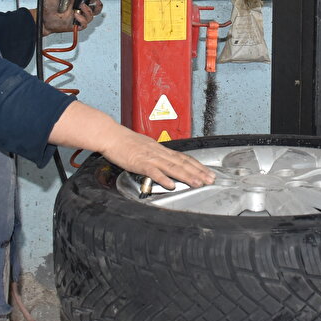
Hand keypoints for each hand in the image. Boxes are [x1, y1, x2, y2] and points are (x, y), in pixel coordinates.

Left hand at [42, 0, 102, 34]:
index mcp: (77, 0)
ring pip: (92, 15)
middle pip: (96, 7)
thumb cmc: (48, 7)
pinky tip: (76, 16)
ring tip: (81, 6)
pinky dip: (82, 19)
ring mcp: (79, 17)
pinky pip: (84, 24)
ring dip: (88, 10)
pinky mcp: (76, 25)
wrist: (43, 18)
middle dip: (97, 1)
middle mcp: (80, 9)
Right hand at [99, 127, 214, 191]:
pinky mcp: (140, 163)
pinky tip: (172, 185)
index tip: (207, 172)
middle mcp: (159, 152)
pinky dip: (164, 178)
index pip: (183, 157)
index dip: (197, 165)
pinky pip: (154, 172)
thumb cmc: (124, 141)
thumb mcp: (145, 147)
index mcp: (160, 149)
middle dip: (198, 172)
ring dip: (187, 176)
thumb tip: (164, 164)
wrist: (110, 135)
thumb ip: (155, 155)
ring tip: (198, 183)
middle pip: (182, 162)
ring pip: (172, 167)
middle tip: (210, 179)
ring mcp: (150, 157)